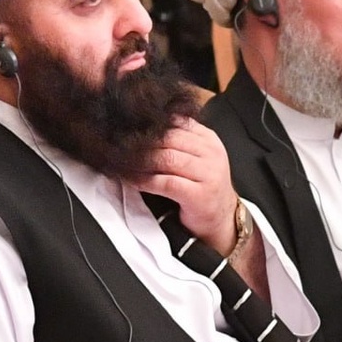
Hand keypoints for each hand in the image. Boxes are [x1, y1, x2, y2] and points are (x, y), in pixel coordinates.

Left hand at [135, 118, 240, 254]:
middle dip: (143, 141)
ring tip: (123, 161)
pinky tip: (131, 179)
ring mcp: (208, 174)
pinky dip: (145, 180)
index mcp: (208, 139)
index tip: (128, 128)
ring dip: (141, 160)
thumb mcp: (197, 157)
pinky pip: (165, 182)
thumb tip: (141, 128)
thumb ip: (178, 141)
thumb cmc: (203, 187)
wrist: (222, 219)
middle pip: (170, 138)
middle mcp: (211, 153)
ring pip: (167, 158)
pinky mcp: (199, 195)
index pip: (176, 122)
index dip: (151, 124)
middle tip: (119, 143)